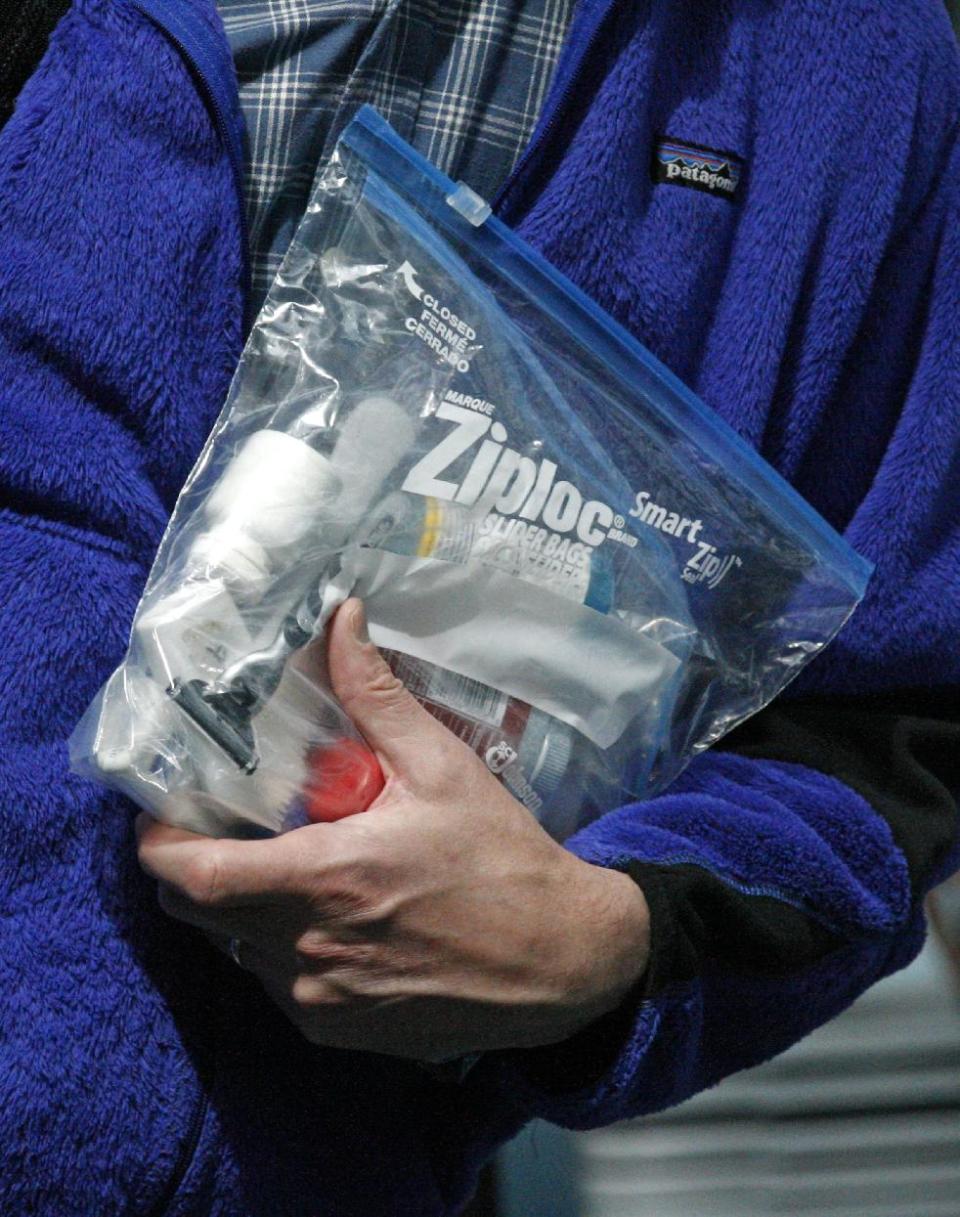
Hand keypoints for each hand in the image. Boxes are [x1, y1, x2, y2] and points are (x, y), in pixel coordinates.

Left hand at [137, 599, 650, 1061]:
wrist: (562, 960)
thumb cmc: (502, 860)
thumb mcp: (442, 768)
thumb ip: (376, 696)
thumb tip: (342, 619)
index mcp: (325, 881)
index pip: (193, 878)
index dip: (160, 845)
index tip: (164, 813)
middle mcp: (307, 952)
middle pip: (198, 916)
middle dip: (194, 870)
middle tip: (226, 828)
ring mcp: (319, 1002)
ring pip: (236, 952)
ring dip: (243, 909)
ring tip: (289, 866)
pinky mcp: (340, 1032)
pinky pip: (278, 987)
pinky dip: (282, 949)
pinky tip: (332, 918)